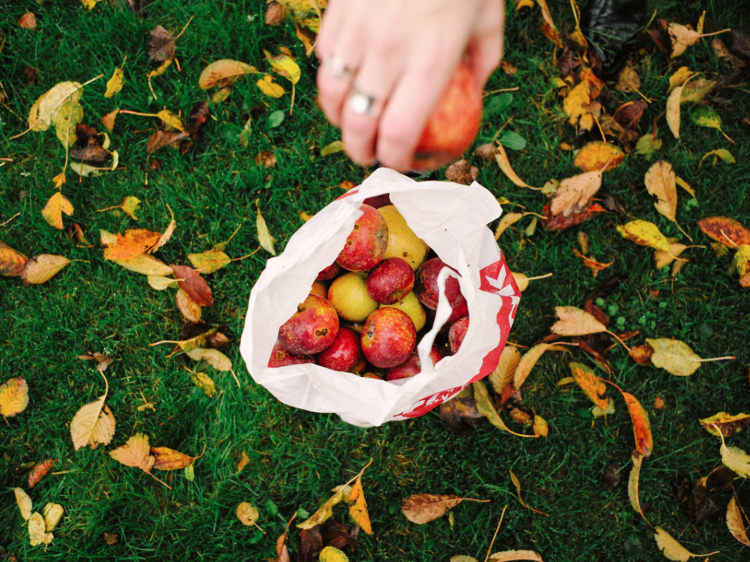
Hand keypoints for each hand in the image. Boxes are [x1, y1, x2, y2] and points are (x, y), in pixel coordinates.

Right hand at [316, 0, 504, 170]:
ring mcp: (358, 31)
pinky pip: (326, 58)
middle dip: (358, 151)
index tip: (400, 162)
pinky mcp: (338, 12)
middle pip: (358, 123)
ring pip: (331, 95)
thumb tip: (471, 93)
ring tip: (351, 124)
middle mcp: (389, 51)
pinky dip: (332, 78)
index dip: (394, 158)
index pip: (399, 131)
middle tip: (368, 156)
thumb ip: (482, 62)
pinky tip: (346, 80)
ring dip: (339, 119)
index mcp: (430, 60)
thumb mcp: (488, 17)